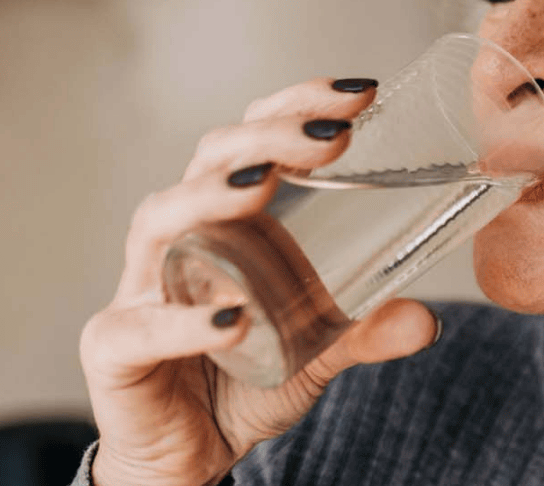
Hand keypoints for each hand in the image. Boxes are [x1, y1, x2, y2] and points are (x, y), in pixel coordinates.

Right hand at [79, 78, 439, 485]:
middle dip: (267, 138)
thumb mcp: (317, 350)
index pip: (252, 141)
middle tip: (331, 137)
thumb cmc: (239, 379)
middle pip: (208, 164)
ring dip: (209, 197)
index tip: (360, 94)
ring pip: (159, 222)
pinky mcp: (114, 351)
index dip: (296, 106)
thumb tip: (429, 317)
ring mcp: (138, 291)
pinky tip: (232, 317)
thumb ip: (367, 330)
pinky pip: (142, 328)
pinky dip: (187, 321)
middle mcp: (177, 240)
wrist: (186, 457)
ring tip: (260, 187)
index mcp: (225, 222)